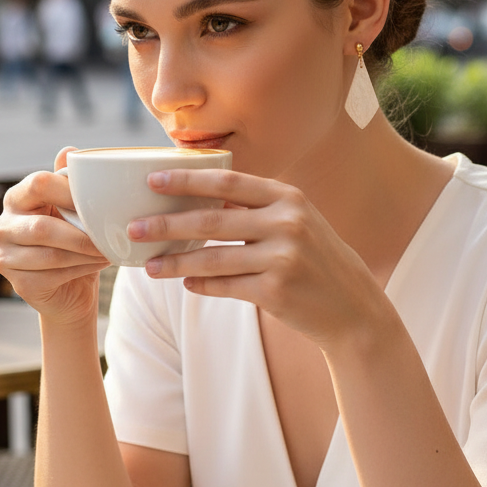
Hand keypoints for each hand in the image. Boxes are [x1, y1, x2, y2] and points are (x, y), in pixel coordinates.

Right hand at [0, 147, 109, 325]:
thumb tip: (70, 151)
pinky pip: (53, 275)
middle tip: (111, 237)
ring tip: (109, 251)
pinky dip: (81, 270)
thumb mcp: (72, 209)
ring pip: (52, 255)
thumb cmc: (73, 241)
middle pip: (43, 227)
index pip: (38, 183)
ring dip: (86, 254)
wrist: (70, 289)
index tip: (99, 202)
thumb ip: (68, 182)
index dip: (70, 192)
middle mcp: (2, 226)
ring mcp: (5, 257)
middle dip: (82, 234)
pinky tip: (97, 265)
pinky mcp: (17, 284)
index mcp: (16, 199)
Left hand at [127, 168, 389, 349]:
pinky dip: (202, 285)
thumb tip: (197, 199)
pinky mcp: (277, 291)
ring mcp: (283, 258)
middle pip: (212, 220)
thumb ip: (256, 208)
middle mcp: (287, 223)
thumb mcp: (296, 221)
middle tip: (134, 227)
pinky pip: (226, 286)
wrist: (353, 307)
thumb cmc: (316, 259)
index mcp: (287, 197)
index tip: (152, 179)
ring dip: (175, 262)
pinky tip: (185, 283)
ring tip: (148, 267)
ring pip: (213, 258)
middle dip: (167, 224)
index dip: (187, 179)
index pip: (228, 182)